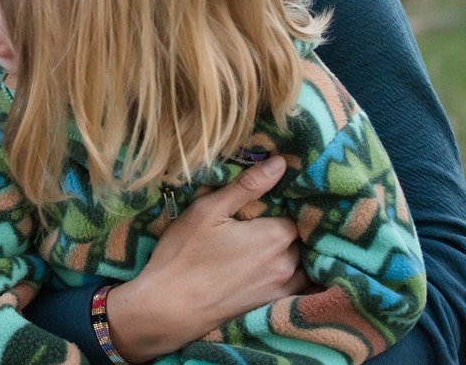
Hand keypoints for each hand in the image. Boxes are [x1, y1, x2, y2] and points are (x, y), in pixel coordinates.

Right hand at [106, 156, 308, 362]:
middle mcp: (287, 263)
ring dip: (287, 255)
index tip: (260, 208)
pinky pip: (294, 288)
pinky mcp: (272, 307)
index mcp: (275, 235)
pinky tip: (263, 273)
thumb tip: (281, 162)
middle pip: (298, 239)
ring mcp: (282, 289)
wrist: (170, 306)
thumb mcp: (209, 210)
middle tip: (255, 227)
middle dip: (282, 231)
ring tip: (259, 250)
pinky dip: (287, 278)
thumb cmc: (185, 253)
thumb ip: (248, 186)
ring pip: (299, 264)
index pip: (293, 213)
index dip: (278, 208)